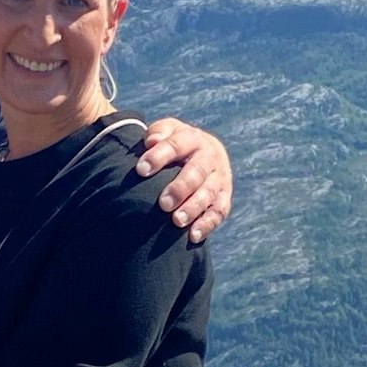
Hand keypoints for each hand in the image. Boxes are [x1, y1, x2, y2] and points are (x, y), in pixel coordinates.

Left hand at [137, 119, 233, 241]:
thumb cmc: (176, 144)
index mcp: (193, 139)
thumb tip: (152, 142)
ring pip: (210, 193)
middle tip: (163, 204)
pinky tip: (192, 236)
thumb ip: (158, 132)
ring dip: (194, 208)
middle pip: (197, 172)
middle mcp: (210, 157)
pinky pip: (219, 212)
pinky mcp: (225, 197)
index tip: (141, 170)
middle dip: (181, 188)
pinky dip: (207, 224)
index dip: (159, 157)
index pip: (176, 145)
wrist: (204, 151)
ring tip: (177, 221)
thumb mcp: (168, 130)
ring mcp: (220, 178)